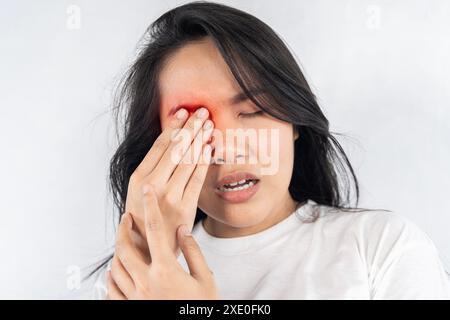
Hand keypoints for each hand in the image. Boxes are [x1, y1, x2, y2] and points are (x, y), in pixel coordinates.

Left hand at [106, 186, 218, 299]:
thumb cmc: (201, 308)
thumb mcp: (204, 279)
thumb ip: (193, 252)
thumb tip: (182, 230)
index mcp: (165, 270)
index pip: (154, 230)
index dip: (151, 207)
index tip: (148, 191)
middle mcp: (145, 281)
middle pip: (124, 246)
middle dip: (123, 228)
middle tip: (126, 217)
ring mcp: (134, 297)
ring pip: (115, 266)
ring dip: (117, 250)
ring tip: (123, 241)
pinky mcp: (129, 308)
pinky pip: (112, 289)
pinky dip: (111, 276)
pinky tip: (115, 271)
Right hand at [124, 107, 213, 257]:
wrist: (146, 249)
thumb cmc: (143, 216)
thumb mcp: (138, 190)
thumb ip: (152, 169)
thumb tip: (170, 143)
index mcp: (139, 177)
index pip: (160, 145)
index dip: (173, 126)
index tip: (183, 111)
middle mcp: (153, 184)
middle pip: (176, 149)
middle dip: (190, 128)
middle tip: (202, 112)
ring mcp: (170, 196)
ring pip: (187, 161)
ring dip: (200, 140)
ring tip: (209, 125)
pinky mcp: (185, 207)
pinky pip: (197, 179)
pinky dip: (204, 162)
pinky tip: (210, 148)